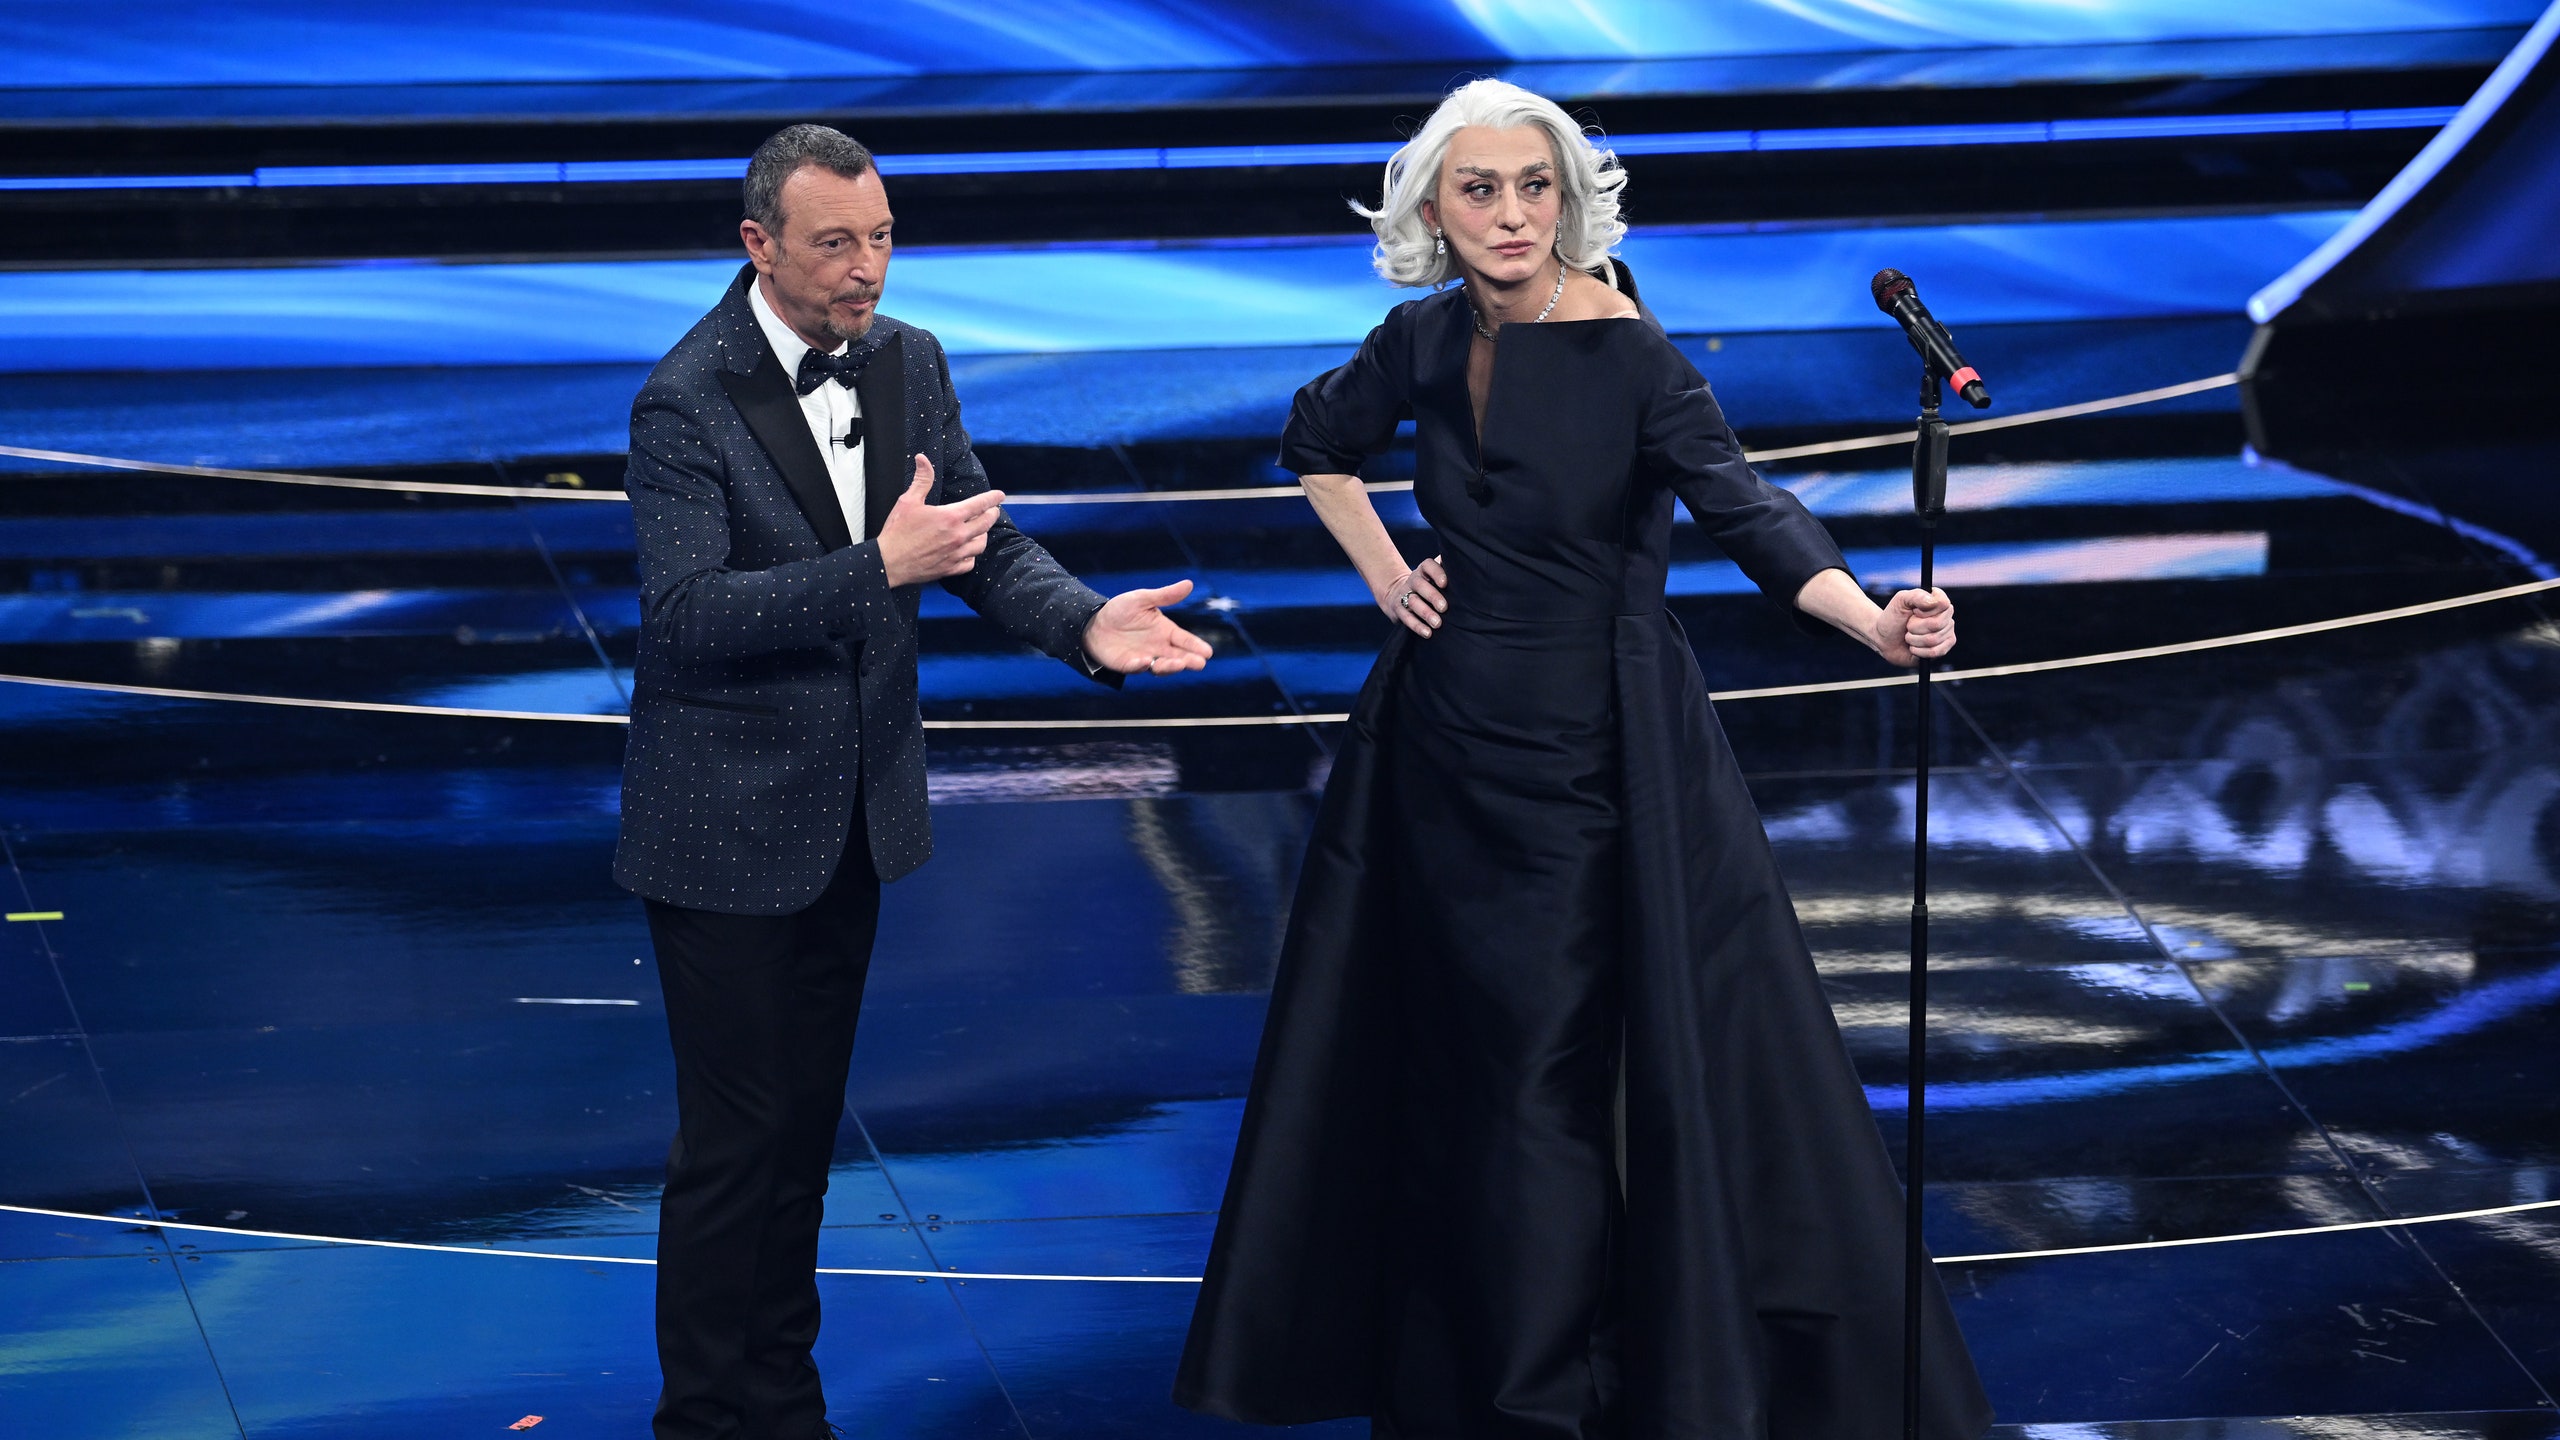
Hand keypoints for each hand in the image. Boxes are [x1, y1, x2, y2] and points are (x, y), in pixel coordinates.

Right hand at [877, 454, 1004, 587]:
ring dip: (984, 534)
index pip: (980, 504)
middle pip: (986, 523)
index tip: (1000, 495)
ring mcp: (956, 554)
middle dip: (992, 514)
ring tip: (981, 529)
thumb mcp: (908, 501)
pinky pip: (970, 563)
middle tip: (993, 510)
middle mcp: (958, 536)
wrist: (889, 562)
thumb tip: (923, 459)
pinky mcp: (950, 569)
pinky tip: (969, 551)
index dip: (993, 498)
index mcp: (950, 517)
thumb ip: (922, 479)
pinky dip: (972, 555)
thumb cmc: (897, 531)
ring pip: (981, 543)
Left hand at [1083, 579, 1214, 675]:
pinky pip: (1136, 667)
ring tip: (1179, 664)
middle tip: (1199, 663)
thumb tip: (1189, 584)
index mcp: (1165, 631)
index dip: (1196, 646)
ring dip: (1170, 666)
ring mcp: (1144, 658)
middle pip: (1178, 657)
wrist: (1094, 622)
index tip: (1207, 652)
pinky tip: (1146, 661)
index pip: (1184, 640)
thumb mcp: (1143, 598)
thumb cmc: (1120, 610)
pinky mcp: (1127, 664)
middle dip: (1189, 661)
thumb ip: (1165, 595)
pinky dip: (1141, 665)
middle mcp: (1158, 647)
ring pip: (1161, 666)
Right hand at [1381, 555, 1448, 637]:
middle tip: (1444, 608)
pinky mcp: (1398, 610)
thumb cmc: (1428, 586)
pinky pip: (1405, 617)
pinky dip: (1417, 626)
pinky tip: (1428, 633)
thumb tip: (1473, 569)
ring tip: (1437, 624)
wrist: (1397, 594)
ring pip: (1412, 602)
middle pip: (1420, 585)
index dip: (1436, 573)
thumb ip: (1450, 573)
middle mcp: (1413, 581)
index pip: (1428, 565)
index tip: (1445, 583)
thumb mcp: (1436, 578)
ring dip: (1425, 613)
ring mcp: (1404, 595)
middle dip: (1432, 596)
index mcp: (1423, 571)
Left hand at [1874, 587, 1954, 667]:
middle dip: (1915, 627)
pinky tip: (1913, 647)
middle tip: (1908, 625)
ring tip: (1909, 636)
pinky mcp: (1943, 648)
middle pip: (1936, 624)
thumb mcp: (1900, 601)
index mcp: (1938, 600)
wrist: (1885, 639)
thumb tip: (1933, 601)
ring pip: (1933, 639)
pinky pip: (1934, 652)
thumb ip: (1916, 595)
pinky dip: (1918, 651)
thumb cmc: (1893, 618)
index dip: (1924, 611)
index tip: (1913, 611)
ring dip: (1914, 639)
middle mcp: (1946, 616)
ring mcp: (1947, 633)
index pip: (1943, 603)